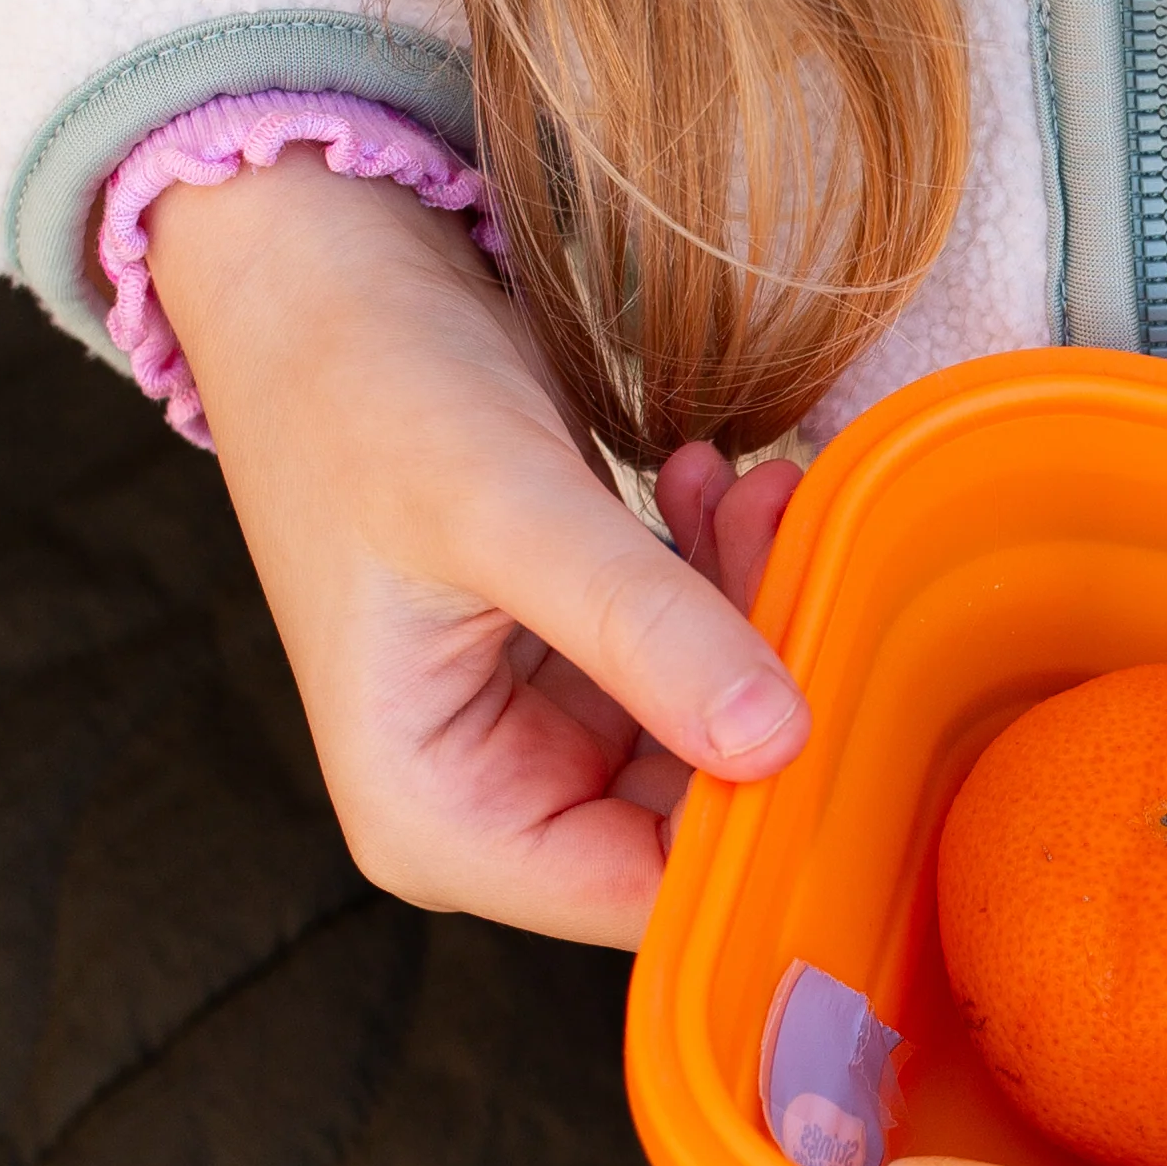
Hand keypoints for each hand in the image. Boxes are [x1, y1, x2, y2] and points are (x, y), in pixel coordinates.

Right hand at [147, 152, 808, 944]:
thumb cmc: (362, 386)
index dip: (766, 825)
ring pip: (719, 730)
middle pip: (700, 818)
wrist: (317, 268)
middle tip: (798, 546)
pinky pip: (700, 661)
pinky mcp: (580, 667)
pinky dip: (728, 578)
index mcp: (439, 821)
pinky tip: (716, 483)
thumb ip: (641, 629)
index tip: (849, 708)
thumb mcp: (507, 509)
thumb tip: (779, 743)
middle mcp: (491, 807)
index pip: (649, 897)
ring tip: (753, 490)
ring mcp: (540, 738)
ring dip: (758, 614)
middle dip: (774, 694)